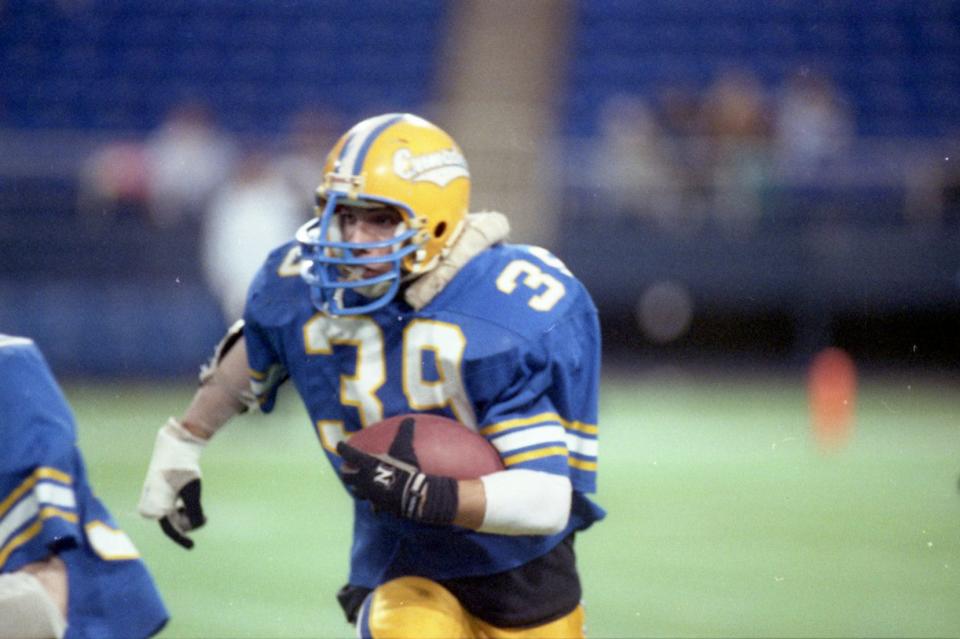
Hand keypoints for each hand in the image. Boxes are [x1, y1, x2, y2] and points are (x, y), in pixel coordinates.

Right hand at [139, 418, 207, 548]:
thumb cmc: (183, 470)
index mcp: (157, 506)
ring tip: (198, 510)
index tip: (192, 547)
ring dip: (187, 516)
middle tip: (205, 518)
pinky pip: (171, 512)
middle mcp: (151, 506)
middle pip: (175, 525)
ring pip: (174, 519)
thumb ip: (195, 512)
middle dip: (189, 523)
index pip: (171, 529)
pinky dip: (182, 510)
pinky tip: (187, 504)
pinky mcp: (156, 498)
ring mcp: (152, 503)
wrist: (173, 449)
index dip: (182, 538)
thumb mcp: (193, 491)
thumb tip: (196, 525)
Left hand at [336, 417, 457, 524]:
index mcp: (366, 463)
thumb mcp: (404, 448)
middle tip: (345, 469)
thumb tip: (409, 418)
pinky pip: (373, 506)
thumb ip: (405, 432)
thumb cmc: (404, 469)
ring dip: (356, 488)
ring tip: (358, 487)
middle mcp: (362, 479)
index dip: (342, 448)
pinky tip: (376, 507)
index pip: (348, 454)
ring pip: (357, 492)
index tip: (339, 445)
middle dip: (344, 472)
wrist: (409, 494)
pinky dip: (374, 505)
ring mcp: (368, 493)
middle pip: (346, 476)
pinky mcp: (376, 505)